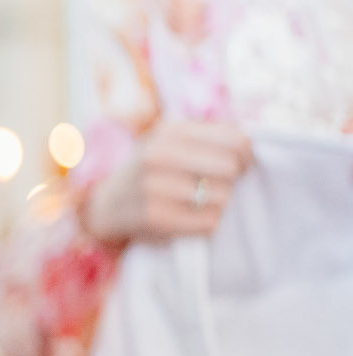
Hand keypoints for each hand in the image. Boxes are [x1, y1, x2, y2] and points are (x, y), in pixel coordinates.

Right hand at [79, 119, 251, 244]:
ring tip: (197, 204)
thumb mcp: (170, 142)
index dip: (246, 157)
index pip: (236, 141)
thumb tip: (251, 148)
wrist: (104, 204)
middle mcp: (160, 155)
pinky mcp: (155, 217)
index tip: (238, 166)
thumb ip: (207, 138)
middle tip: (215, 187)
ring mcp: (155, 186)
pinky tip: (190, 219)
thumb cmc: (150, 172)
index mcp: (171, 131)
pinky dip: (206, 224)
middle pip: (231, 169)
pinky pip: (209, 222)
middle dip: (230, 182)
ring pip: (222, 197)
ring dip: (217, 205)